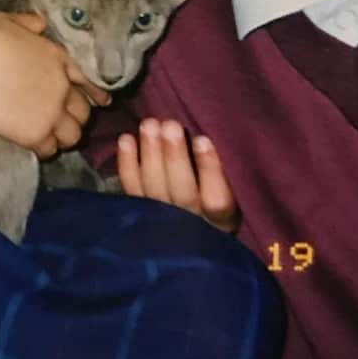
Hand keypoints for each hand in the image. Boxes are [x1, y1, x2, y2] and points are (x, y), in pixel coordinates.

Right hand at [0, 12, 109, 157]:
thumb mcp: (7, 21)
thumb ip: (28, 23)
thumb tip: (40, 24)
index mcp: (58, 58)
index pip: (88, 80)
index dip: (96, 93)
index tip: (102, 102)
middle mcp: (62, 87)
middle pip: (84, 112)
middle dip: (77, 117)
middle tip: (66, 120)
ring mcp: (51, 112)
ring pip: (73, 135)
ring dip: (65, 137)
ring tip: (54, 138)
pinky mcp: (36, 134)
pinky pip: (50, 150)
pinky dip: (46, 150)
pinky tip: (37, 148)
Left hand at [116, 117, 238, 231]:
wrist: (183, 233)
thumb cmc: (214, 195)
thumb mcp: (231, 192)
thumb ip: (224, 172)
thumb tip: (210, 135)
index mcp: (222, 221)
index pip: (217, 200)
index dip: (209, 170)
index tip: (203, 140)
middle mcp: (192, 223)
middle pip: (182, 193)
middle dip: (175, 157)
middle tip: (170, 125)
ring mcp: (162, 220)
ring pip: (154, 188)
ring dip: (150, 154)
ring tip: (149, 124)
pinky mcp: (138, 213)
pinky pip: (131, 188)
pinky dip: (127, 163)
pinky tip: (126, 139)